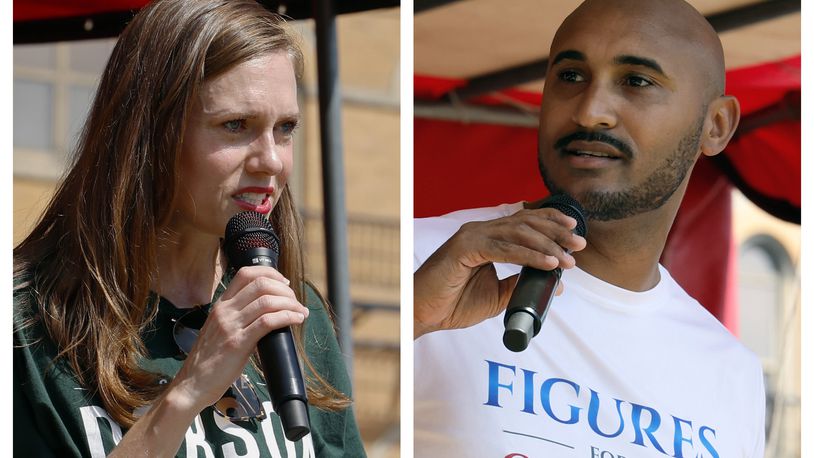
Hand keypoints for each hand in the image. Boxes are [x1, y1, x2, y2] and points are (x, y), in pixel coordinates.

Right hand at [167, 266, 308, 412]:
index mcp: (221, 305)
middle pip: (261, 284)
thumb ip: (238, 318)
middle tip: (296, 301)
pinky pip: (267, 322)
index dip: (270, 273)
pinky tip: (296, 320)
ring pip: (267, 301)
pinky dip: (287, 317)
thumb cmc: (209, 361)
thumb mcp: (221, 330)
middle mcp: (225, 311)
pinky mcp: (237, 343)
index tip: (285, 284)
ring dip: (291, 303)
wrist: (192, 384)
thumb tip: (267, 314)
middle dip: (285, 290)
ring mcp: (230, 326)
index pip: (246, 274)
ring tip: (301, 312)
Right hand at [414, 207, 585, 337]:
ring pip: (518, 232)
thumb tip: (554, 283)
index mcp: (487, 237)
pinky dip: (529, 255)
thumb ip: (520, 285)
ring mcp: (471, 236)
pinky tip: (547, 263)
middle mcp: (480, 230)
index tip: (575, 234)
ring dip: (547, 244)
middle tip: (579, 245)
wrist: (425, 314)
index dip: (551, 223)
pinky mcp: (464, 248)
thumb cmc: (453, 303)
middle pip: (525, 222)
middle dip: (556, 232)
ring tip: (567, 259)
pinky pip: (504, 249)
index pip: (524, 221)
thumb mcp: (496, 295)